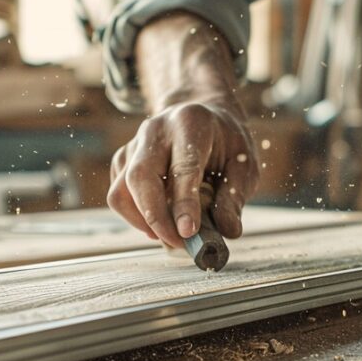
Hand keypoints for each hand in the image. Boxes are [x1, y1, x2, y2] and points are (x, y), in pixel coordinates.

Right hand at [106, 11, 258, 247]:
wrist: (203, 117)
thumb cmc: (225, 143)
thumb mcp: (243, 164)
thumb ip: (234, 196)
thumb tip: (229, 231)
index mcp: (190, 123)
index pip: (183, 167)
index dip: (184, 203)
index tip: (188, 232)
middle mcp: (155, 130)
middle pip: (140, 177)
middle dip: (156, 217)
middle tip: (178, 243)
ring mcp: (134, 144)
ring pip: (121, 190)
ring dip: (142, 221)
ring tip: (171, 234)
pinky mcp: (123, 159)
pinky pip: (118, 195)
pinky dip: (136, 215)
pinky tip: (160, 220)